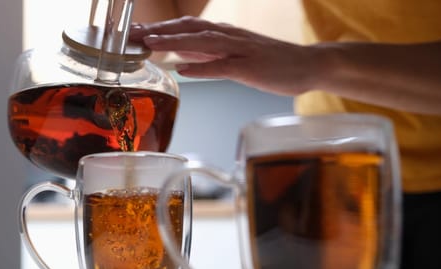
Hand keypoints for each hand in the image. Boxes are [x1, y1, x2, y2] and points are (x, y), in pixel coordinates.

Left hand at [130, 16, 322, 95]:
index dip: (160, 28)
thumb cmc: (272, 64)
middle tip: (132, 34)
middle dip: (159, 30)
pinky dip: (203, 67)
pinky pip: (223, 65)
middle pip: (188, 29)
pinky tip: (184, 70)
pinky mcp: (250, 67)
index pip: (186, 27)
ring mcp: (240, 50)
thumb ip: (208, 57)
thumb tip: (181, 59)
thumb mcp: (234, 58)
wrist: (308, 65)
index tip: (135, 33)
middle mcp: (229, 37)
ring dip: (175, 41)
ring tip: (151, 43)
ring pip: (202, 41)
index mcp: (224, 35)